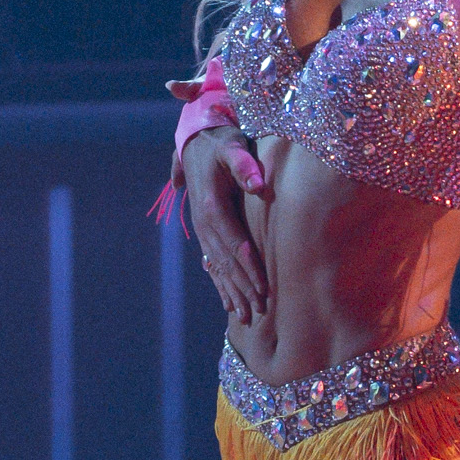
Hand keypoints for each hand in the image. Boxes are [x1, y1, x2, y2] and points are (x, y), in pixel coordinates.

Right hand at [177, 117, 271, 323]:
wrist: (196, 142)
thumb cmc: (221, 143)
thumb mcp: (233, 146)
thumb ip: (244, 165)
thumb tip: (259, 186)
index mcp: (212, 207)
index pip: (235, 244)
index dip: (250, 268)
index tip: (263, 289)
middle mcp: (203, 223)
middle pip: (226, 263)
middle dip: (243, 289)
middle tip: (259, 313)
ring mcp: (202, 229)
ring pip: (218, 267)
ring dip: (232, 292)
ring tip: (245, 317)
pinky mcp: (204, 231)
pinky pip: (212, 263)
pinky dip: (221, 284)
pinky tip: (228, 303)